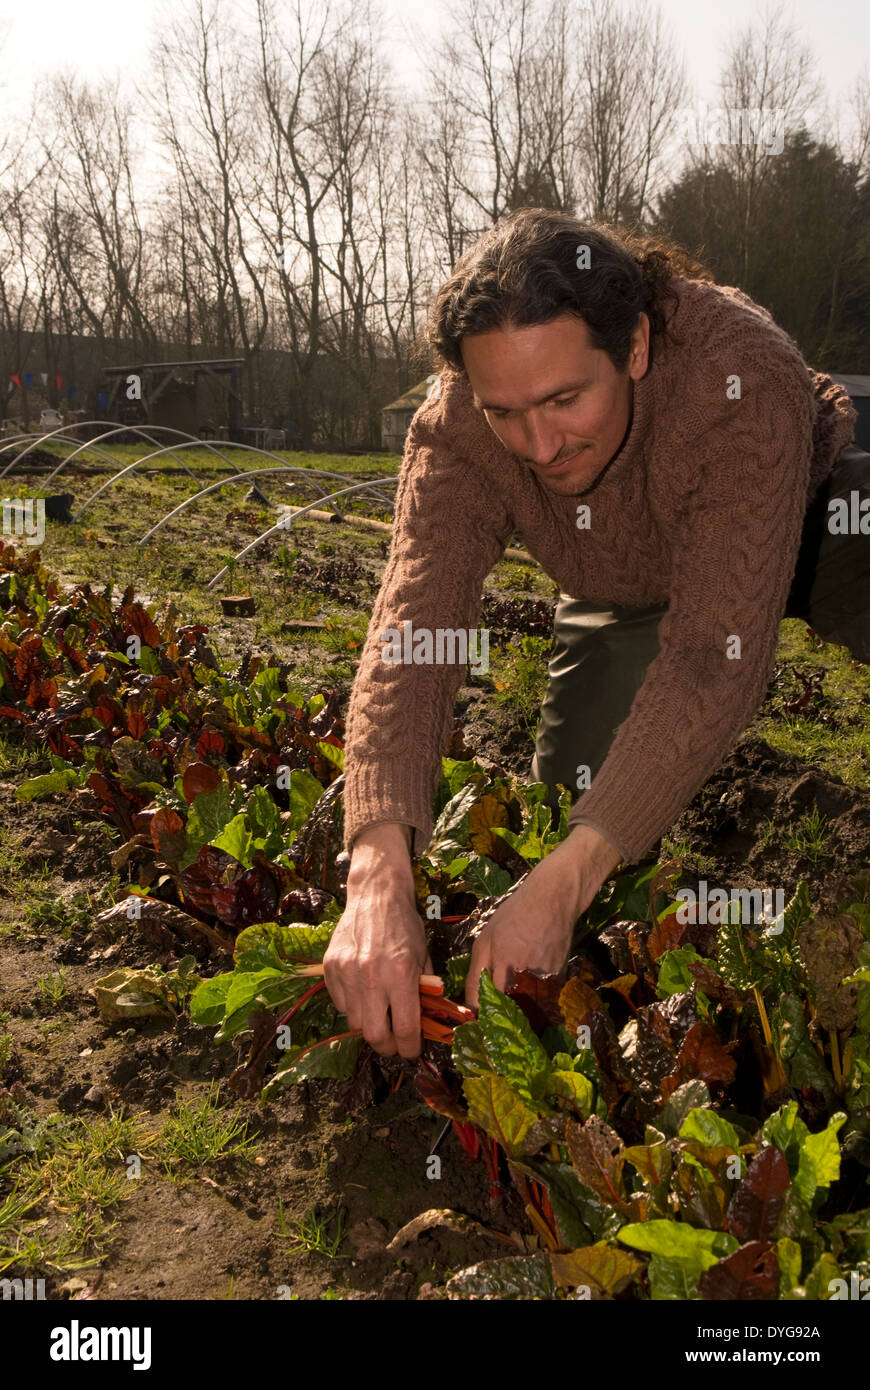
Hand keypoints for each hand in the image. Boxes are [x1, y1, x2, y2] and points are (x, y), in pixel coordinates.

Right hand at [322, 823, 432, 1058]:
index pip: (405, 1028)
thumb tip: (426, 1025)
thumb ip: (424, 992)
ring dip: (369, 1026)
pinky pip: (340, 1004)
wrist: (376, 896)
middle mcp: (371, 975)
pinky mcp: (329, 967)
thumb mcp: (424, 958)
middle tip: (394, 1045)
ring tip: (380, 1017)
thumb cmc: (405, 926)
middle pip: (374, 1034)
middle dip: (387, 1047)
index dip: (410, 1048)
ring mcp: (346, 972)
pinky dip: (353, 1008)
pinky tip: (364, 996)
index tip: (412, 1051)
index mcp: (401, 973)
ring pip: (354, 1023)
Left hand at [465, 825, 621, 1008]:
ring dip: (517, 1010)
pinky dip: (534, 1000)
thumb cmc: (514, 916)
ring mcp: (546, 979)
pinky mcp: (561, 980)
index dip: (480, 1013)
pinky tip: (529, 988)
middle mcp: (526, 974)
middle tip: (491, 1013)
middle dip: (499, 1015)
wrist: (553, 900)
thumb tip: (470, 1006)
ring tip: (511, 1002)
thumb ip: (476, 974)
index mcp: (504, 963)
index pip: (488, 1003)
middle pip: (509, 1011)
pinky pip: (543, 1000)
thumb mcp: (485, 939)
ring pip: (527, 1009)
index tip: (475, 1018)